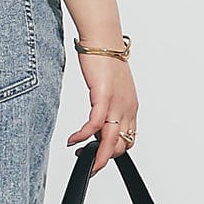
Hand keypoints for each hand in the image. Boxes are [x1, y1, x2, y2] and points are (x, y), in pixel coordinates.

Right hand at [66, 52, 139, 174]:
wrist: (102, 40)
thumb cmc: (106, 61)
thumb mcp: (111, 89)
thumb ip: (108, 107)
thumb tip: (97, 123)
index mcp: (131, 107)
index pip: (128, 140)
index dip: (114, 152)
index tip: (99, 156)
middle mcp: (127, 108)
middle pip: (120, 145)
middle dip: (104, 159)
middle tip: (89, 164)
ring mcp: (117, 103)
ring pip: (110, 140)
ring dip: (97, 156)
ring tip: (83, 160)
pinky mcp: (104, 96)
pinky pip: (94, 124)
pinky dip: (83, 136)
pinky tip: (73, 140)